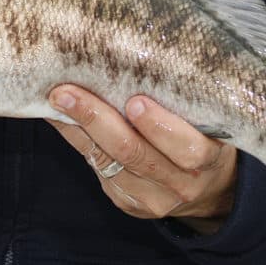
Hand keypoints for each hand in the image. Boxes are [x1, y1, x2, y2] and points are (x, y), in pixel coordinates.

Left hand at [47, 85, 236, 230]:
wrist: (209, 189)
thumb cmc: (205, 138)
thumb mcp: (208, 122)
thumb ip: (182, 103)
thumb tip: (133, 62)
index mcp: (208, 159)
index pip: (186, 147)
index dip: (159, 126)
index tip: (134, 100)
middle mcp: (181, 184)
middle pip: (134, 153)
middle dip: (97, 120)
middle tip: (68, 92)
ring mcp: (152, 199)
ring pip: (109, 162)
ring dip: (78, 128)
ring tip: (56, 99)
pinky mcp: (128, 203)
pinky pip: (98, 170)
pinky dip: (78, 140)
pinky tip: (62, 118)